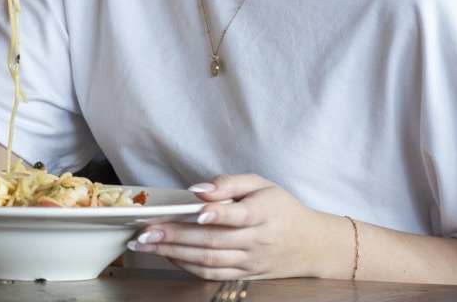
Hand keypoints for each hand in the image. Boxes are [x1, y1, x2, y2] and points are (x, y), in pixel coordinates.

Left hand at [127, 173, 346, 279]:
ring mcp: (250, 261)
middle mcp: (257, 241)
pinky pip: (212, 274)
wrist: (311, 244)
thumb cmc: (281, 208)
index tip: (196, 211)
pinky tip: (166, 255)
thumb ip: (230, 183)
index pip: (240, 215)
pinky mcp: (244, 274)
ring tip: (145, 244)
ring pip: (209, 261)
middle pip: (214, 241)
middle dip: (176, 236)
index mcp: (264, 214)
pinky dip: (187, 266)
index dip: (218, 214)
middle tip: (146, 231)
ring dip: (173, 253)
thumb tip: (199, 188)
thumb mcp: (261, 184)